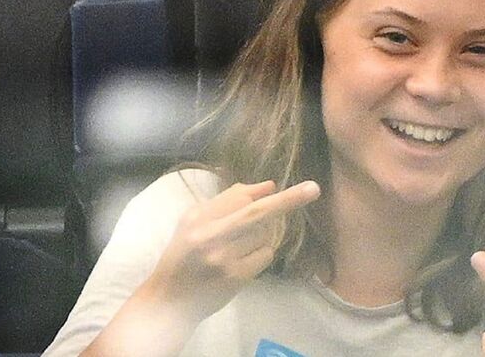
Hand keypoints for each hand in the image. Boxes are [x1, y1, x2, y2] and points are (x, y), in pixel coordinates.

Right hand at [144, 179, 320, 319]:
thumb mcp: (192, 222)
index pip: (236, 197)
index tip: (276, 184)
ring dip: (261, 236)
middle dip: (288, 200)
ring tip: (237, 247)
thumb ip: (226, 202)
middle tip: (314, 189)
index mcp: (198, 218)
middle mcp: (211, 236)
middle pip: (257, 212)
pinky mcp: (236, 277)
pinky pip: (265, 255)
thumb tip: (267, 187)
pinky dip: (261, 253)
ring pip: (264, 235)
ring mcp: (225, 258)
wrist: (170, 300)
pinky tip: (242, 261)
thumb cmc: (182, 256)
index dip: (258, 191)